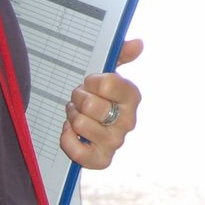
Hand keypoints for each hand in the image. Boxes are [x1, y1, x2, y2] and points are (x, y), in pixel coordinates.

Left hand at [61, 38, 143, 167]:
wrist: (90, 124)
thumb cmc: (100, 96)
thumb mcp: (109, 73)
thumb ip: (121, 54)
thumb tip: (137, 43)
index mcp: (133, 97)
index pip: (107, 84)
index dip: (91, 81)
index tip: (91, 84)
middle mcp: (129, 122)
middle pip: (90, 105)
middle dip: (78, 99)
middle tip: (80, 100)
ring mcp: (116, 142)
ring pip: (80, 123)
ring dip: (71, 116)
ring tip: (77, 114)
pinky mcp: (101, 160)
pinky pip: (75, 148)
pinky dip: (67, 138)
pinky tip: (72, 132)